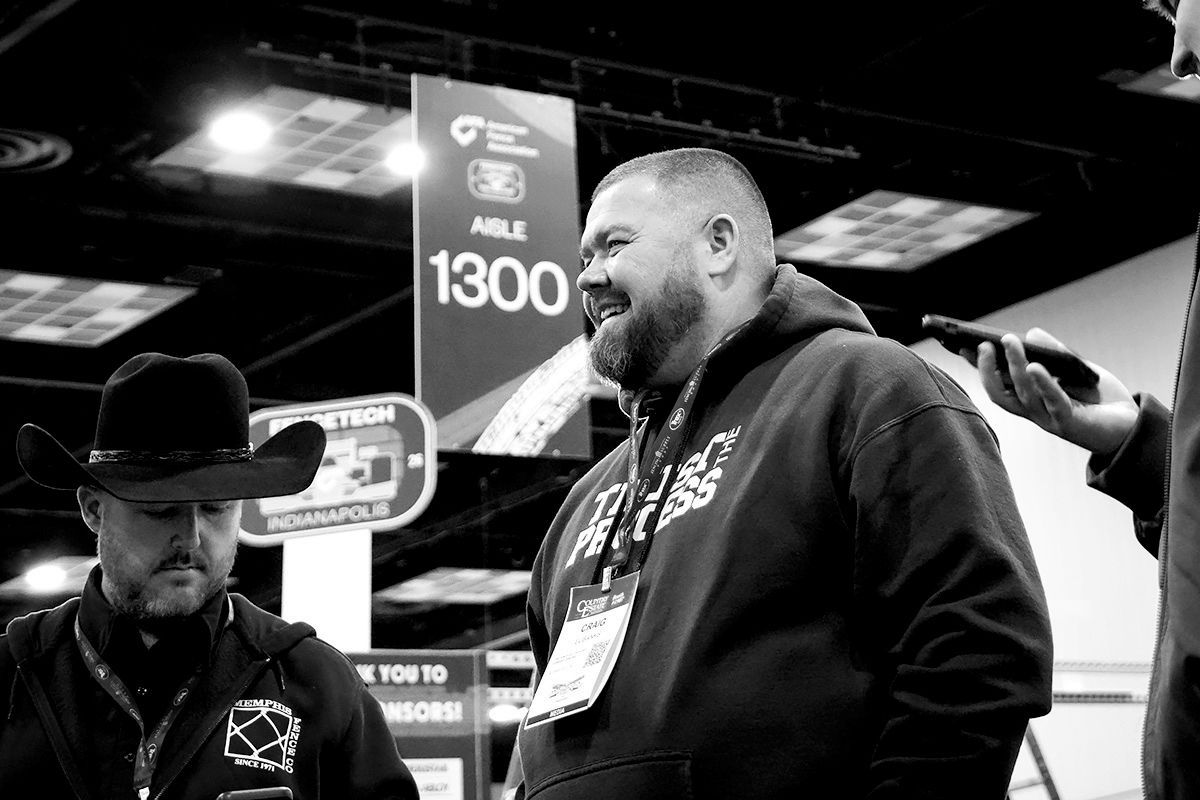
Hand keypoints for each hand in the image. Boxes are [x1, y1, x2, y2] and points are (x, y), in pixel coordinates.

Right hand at [976, 328, 1137, 457]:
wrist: (1132, 428)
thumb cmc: (1101, 400)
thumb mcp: (1076, 369)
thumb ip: (1055, 353)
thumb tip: (1031, 333)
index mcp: (1031, 400)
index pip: (997, 383)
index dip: (979, 367)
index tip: (963, 347)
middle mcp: (1034, 412)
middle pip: (1000, 394)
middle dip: (987, 371)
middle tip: (982, 346)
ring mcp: (1049, 419)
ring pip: (1022, 395)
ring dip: (1013, 367)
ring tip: (1009, 343)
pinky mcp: (1069, 423)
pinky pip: (1052, 402)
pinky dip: (1043, 383)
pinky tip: (1035, 366)